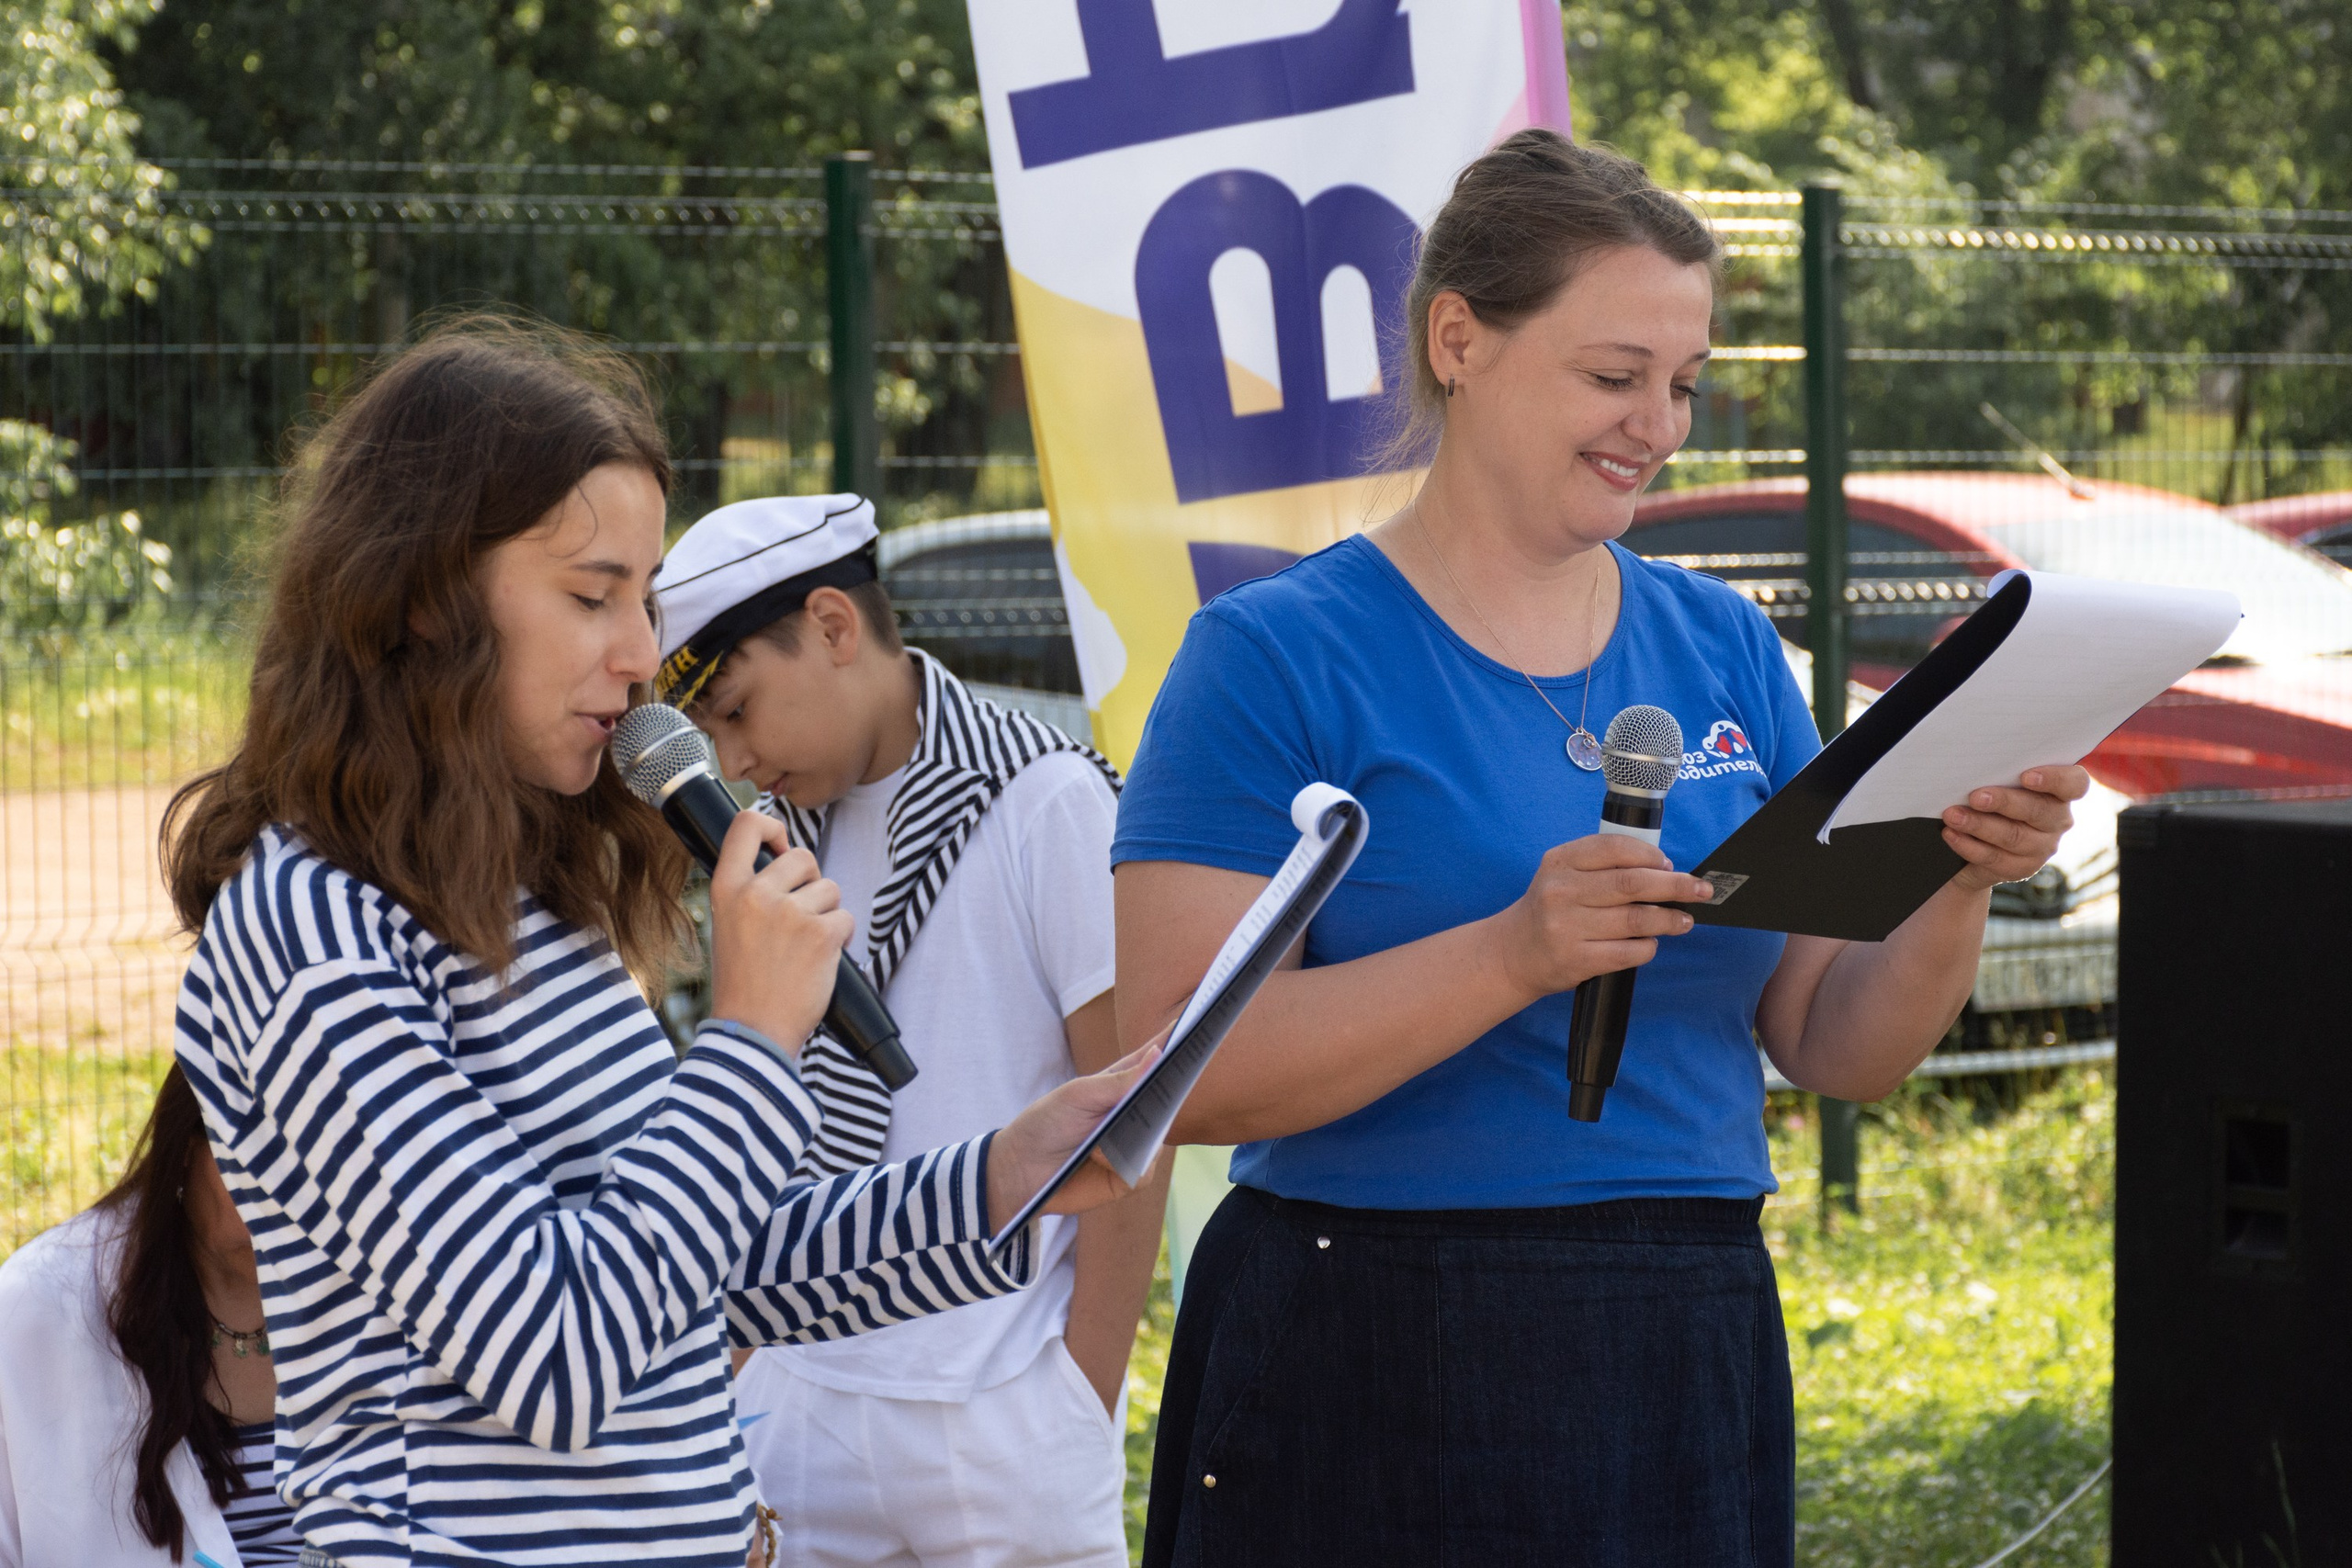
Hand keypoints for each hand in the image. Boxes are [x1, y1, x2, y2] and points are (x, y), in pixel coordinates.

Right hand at [706, 810, 851, 1052]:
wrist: (752, 1033)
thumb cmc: (743, 983)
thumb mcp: (729, 925)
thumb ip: (752, 891)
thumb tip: (787, 857)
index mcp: (727, 888)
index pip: (746, 824)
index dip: (773, 827)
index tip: (782, 846)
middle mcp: (757, 893)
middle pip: (804, 856)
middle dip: (812, 883)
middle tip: (801, 918)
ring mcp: (790, 913)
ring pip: (831, 889)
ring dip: (828, 915)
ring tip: (805, 948)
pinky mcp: (821, 935)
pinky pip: (847, 919)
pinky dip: (842, 939)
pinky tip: (821, 962)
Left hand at [985, 1033, 1169, 1232]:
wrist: (1020, 1173)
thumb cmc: (1046, 1124)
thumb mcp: (1079, 1095)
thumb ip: (1120, 1081)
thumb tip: (1158, 1054)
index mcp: (1120, 1085)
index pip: (1154, 1060)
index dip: (1176, 1042)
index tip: (1200, 1022)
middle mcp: (1132, 1113)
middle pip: (1168, 1098)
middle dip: (1177, 1086)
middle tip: (1186, 1069)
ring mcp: (1134, 1145)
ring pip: (1161, 1137)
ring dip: (1144, 1133)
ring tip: (1126, 1127)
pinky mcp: (1129, 1176)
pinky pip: (1146, 1170)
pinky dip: (1127, 1165)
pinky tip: (1102, 1159)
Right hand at [1494, 834, 1714, 999]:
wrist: (1512, 954)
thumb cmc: (1550, 910)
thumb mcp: (1563, 875)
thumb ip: (1603, 866)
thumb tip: (1663, 869)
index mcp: (1560, 862)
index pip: (1615, 848)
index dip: (1650, 855)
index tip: (1669, 864)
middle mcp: (1561, 892)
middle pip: (1632, 884)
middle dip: (1675, 886)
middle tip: (1700, 889)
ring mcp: (1567, 927)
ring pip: (1636, 920)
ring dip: (1669, 920)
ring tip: (1684, 920)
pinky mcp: (1576, 960)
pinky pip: (1628, 952)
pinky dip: (1648, 947)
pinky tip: (1651, 943)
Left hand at [1940, 764, 2090, 892]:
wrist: (1974, 844)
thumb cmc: (1989, 799)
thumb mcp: (1998, 783)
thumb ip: (1998, 774)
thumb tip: (1975, 764)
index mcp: (2059, 792)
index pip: (2074, 784)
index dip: (2055, 779)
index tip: (2026, 776)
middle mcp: (2057, 820)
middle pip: (2038, 810)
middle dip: (2004, 802)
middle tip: (1975, 797)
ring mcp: (2042, 847)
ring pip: (2014, 836)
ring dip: (1979, 825)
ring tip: (1952, 815)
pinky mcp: (2022, 868)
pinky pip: (1995, 858)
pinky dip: (1969, 845)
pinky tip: (1951, 834)